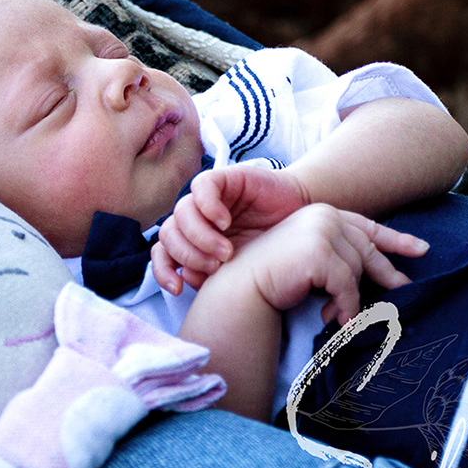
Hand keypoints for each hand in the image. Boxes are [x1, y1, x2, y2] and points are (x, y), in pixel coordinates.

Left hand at [153, 165, 312, 293]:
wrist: (303, 220)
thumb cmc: (273, 248)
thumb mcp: (240, 269)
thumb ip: (213, 275)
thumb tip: (186, 277)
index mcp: (193, 241)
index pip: (163, 253)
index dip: (163, 271)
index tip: (178, 289)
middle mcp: (196, 219)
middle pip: (168, 233)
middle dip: (189, 254)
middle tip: (217, 265)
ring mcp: (207, 198)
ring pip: (181, 212)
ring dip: (200, 236)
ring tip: (226, 251)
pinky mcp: (222, 179)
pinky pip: (201, 187)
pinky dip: (208, 206)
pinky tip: (224, 222)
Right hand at [216, 204, 416, 325]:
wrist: (241, 288)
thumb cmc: (273, 279)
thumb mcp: (313, 264)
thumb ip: (340, 261)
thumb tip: (381, 279)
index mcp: (322, 214)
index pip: (366, 227)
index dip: (396, 240)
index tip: (421, 250)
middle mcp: (324, 216)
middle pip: (366, 251)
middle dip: (384, 275)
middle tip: (405, 291)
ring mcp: (321, 231)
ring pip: (357, 270)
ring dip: (350, 299)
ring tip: (339, 318)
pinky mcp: (319, 252)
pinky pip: (346, 285)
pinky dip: (344, 306)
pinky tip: (335, 320)